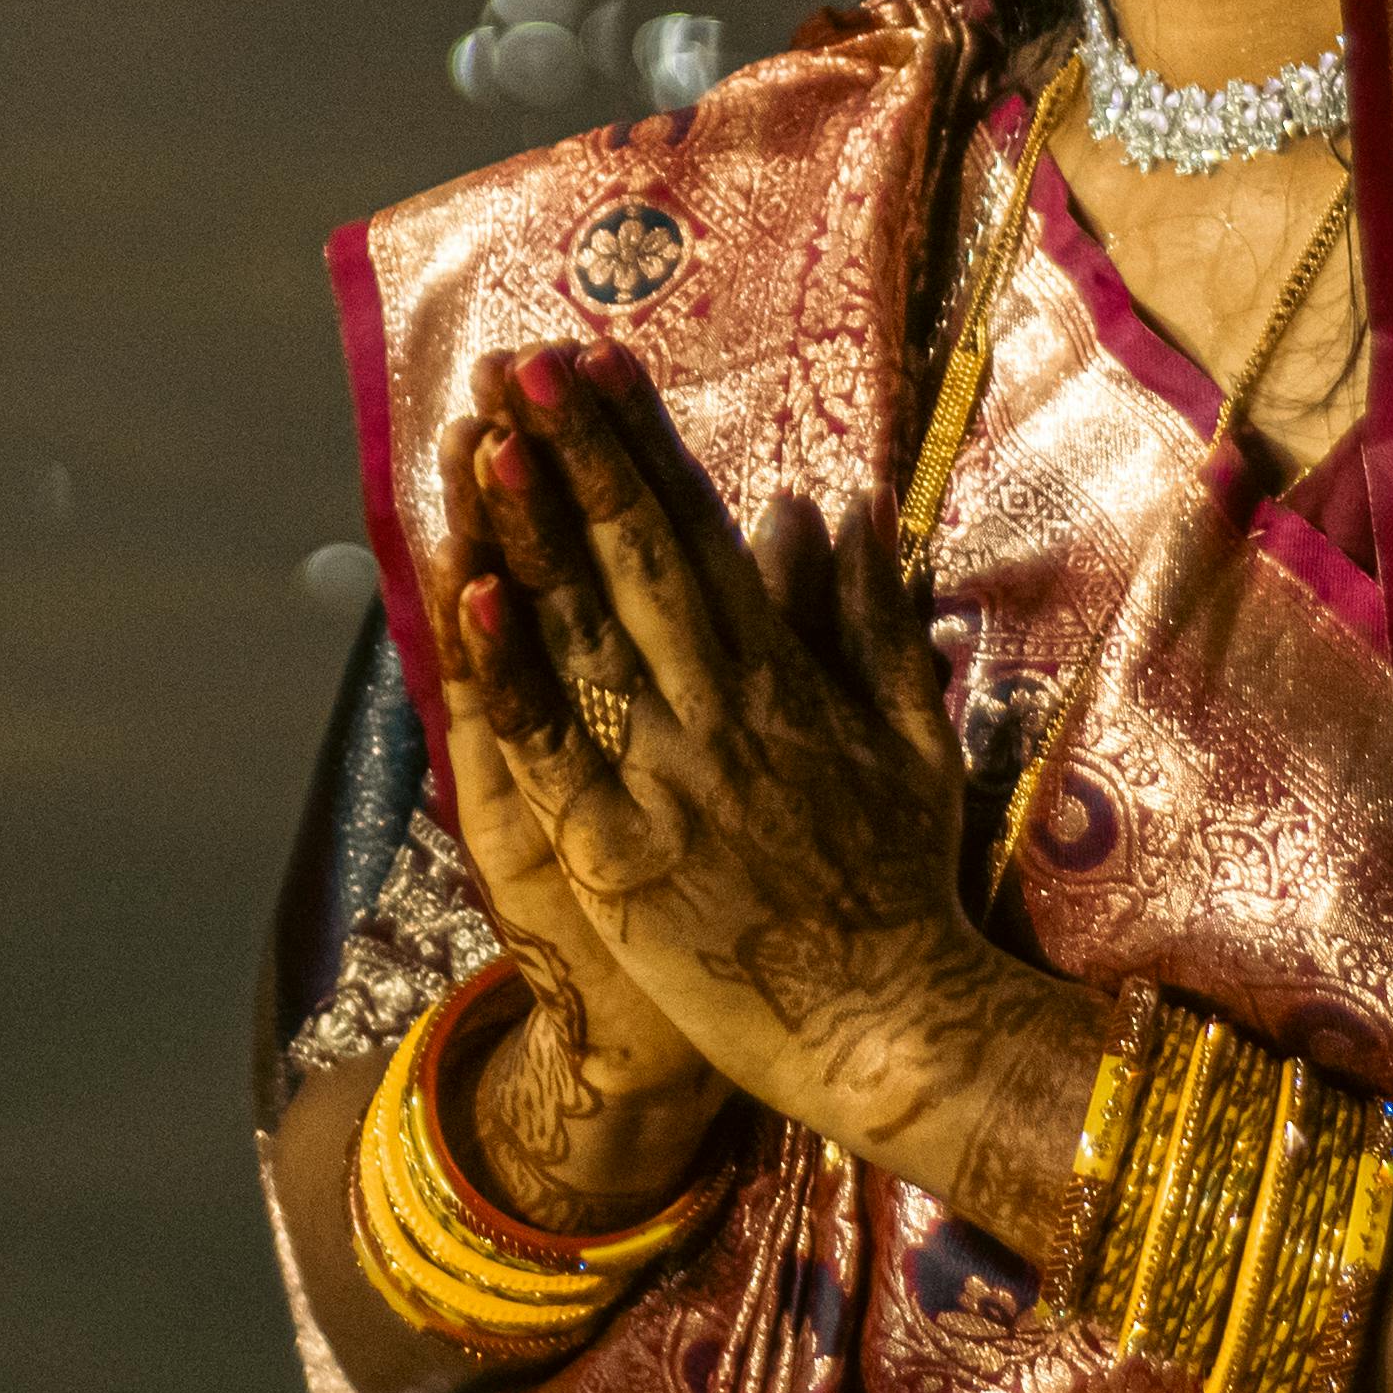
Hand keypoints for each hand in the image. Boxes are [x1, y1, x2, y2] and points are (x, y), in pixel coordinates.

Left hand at [458, 341, 1043, 1174]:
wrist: (897, 1028)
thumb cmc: (908, 890)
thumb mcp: (916, 739)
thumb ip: (875, 621)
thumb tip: (844, 510)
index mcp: (786, 678)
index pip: (702, 534)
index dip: (642, 446)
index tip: (598, 363)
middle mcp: (723, 708)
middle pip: (639, 558)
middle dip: (579, 455)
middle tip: (524, 364)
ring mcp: (669, 776)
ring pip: (588, 632)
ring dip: (534, 530)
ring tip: (486, 440)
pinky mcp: (623, 853)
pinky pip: (555, 747)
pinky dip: (513, 669)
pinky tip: (475, 594)